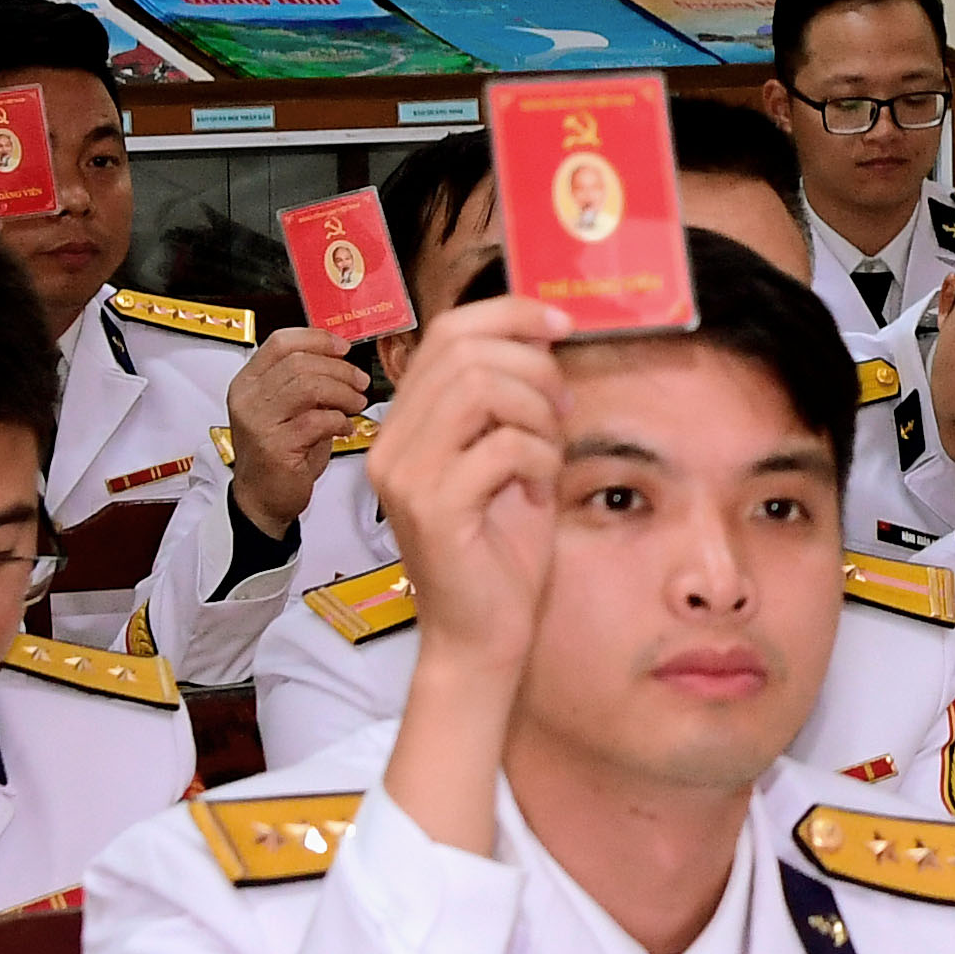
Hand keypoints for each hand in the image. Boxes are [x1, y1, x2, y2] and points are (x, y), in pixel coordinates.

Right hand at [224, 328, 371, 536]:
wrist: (262, 499)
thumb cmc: (279, 453)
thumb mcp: (285, 410)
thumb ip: (302, 383)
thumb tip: (340, 360)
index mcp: (247, 382)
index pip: (280, 342)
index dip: (317, 339)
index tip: (342, 348)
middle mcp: (248, 398)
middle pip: (299, 362)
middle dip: (339, 369)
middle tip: (360, 381)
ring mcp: (259, 422)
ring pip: (309, 386)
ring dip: (342, 392)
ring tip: (356, 403)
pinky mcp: (276, 446)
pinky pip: (318, 420)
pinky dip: (339, 420)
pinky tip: (345, 428)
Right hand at [365, 295, 572, 854]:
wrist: (482, 639)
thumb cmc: (499, 554)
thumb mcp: (507, 460)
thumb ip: (511, 403)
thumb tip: (547, 340)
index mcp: (404, 425)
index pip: (446, 332)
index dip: (510, 314)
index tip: (562, 324)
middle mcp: (390, 444)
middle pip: (465, 352)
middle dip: (535, 369)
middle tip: (563, 411)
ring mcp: (405, 474)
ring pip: (482, 389)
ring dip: (536, 413)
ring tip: (549, 453)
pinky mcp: (432, 507)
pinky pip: (502, 446)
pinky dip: (538, 461)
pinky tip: (538, 494)